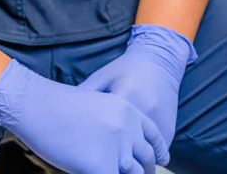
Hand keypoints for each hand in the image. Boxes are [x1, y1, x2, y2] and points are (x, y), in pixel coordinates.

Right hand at [0, 58, 161, 173]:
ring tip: (107, 169)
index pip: (154, 137)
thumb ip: (114, 124)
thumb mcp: (95, 104)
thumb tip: (122, 151)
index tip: (157, 161)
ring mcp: (116, 149)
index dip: (157, 152)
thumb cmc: (57, 105)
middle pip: (146, 161)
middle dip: (142, 172)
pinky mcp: (102, 167)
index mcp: (127, 110)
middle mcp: (127, 128)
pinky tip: (90, 173)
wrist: (35, 104)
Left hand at [77, 24, 196, 166]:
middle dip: (118, 162)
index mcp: (124, 97)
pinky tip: (136, 163)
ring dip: (135, 163)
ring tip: (121, 170)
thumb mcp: (103, 76)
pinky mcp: (169, 130)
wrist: (158, 62)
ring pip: (145, 155)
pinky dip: (147, 158)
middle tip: (108, 168)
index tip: (90, 156)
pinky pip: (157, 152)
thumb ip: (85, 93)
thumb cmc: (124, 69)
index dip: (98, 145)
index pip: (109, 130)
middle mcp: (143, 111)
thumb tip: (58, 108)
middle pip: (129, 147)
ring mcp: (159, 122)